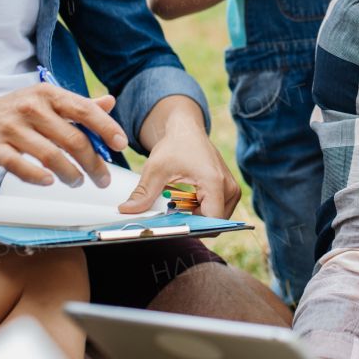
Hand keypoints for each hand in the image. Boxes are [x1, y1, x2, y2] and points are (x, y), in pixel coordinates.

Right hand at [0, 84, 129, 188]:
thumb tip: (109, 102)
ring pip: (51, 155)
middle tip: (102, 179)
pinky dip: (37, 176)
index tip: (121, 144)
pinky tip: (49, 182)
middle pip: (73, 139)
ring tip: (78, 183)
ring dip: (70, 174)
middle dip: (93, 163)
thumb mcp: (46, 101)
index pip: (84, 110)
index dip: (106, 127)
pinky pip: (20, 165)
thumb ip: (78, 105)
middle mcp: (31, 108)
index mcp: (48, 95)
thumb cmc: (13, 113)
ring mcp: (12, 128)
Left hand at [121, 96, 240, 216]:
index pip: (212, 222)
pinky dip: (200, 211)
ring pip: (216, 219)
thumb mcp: (155, 169)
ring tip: (179, 203)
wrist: (187, 130)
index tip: (173, 225)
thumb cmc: (175, 145)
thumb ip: (143, 193)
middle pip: (214, 223)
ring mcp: (232, 190)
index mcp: (215, 182)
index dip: (193, 228)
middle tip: (172, 213)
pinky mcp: (229, 191)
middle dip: (192, 223)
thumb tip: (126, 211)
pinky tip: (186, 200)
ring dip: (196, 217)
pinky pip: (216, 211)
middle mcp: (229, 188)